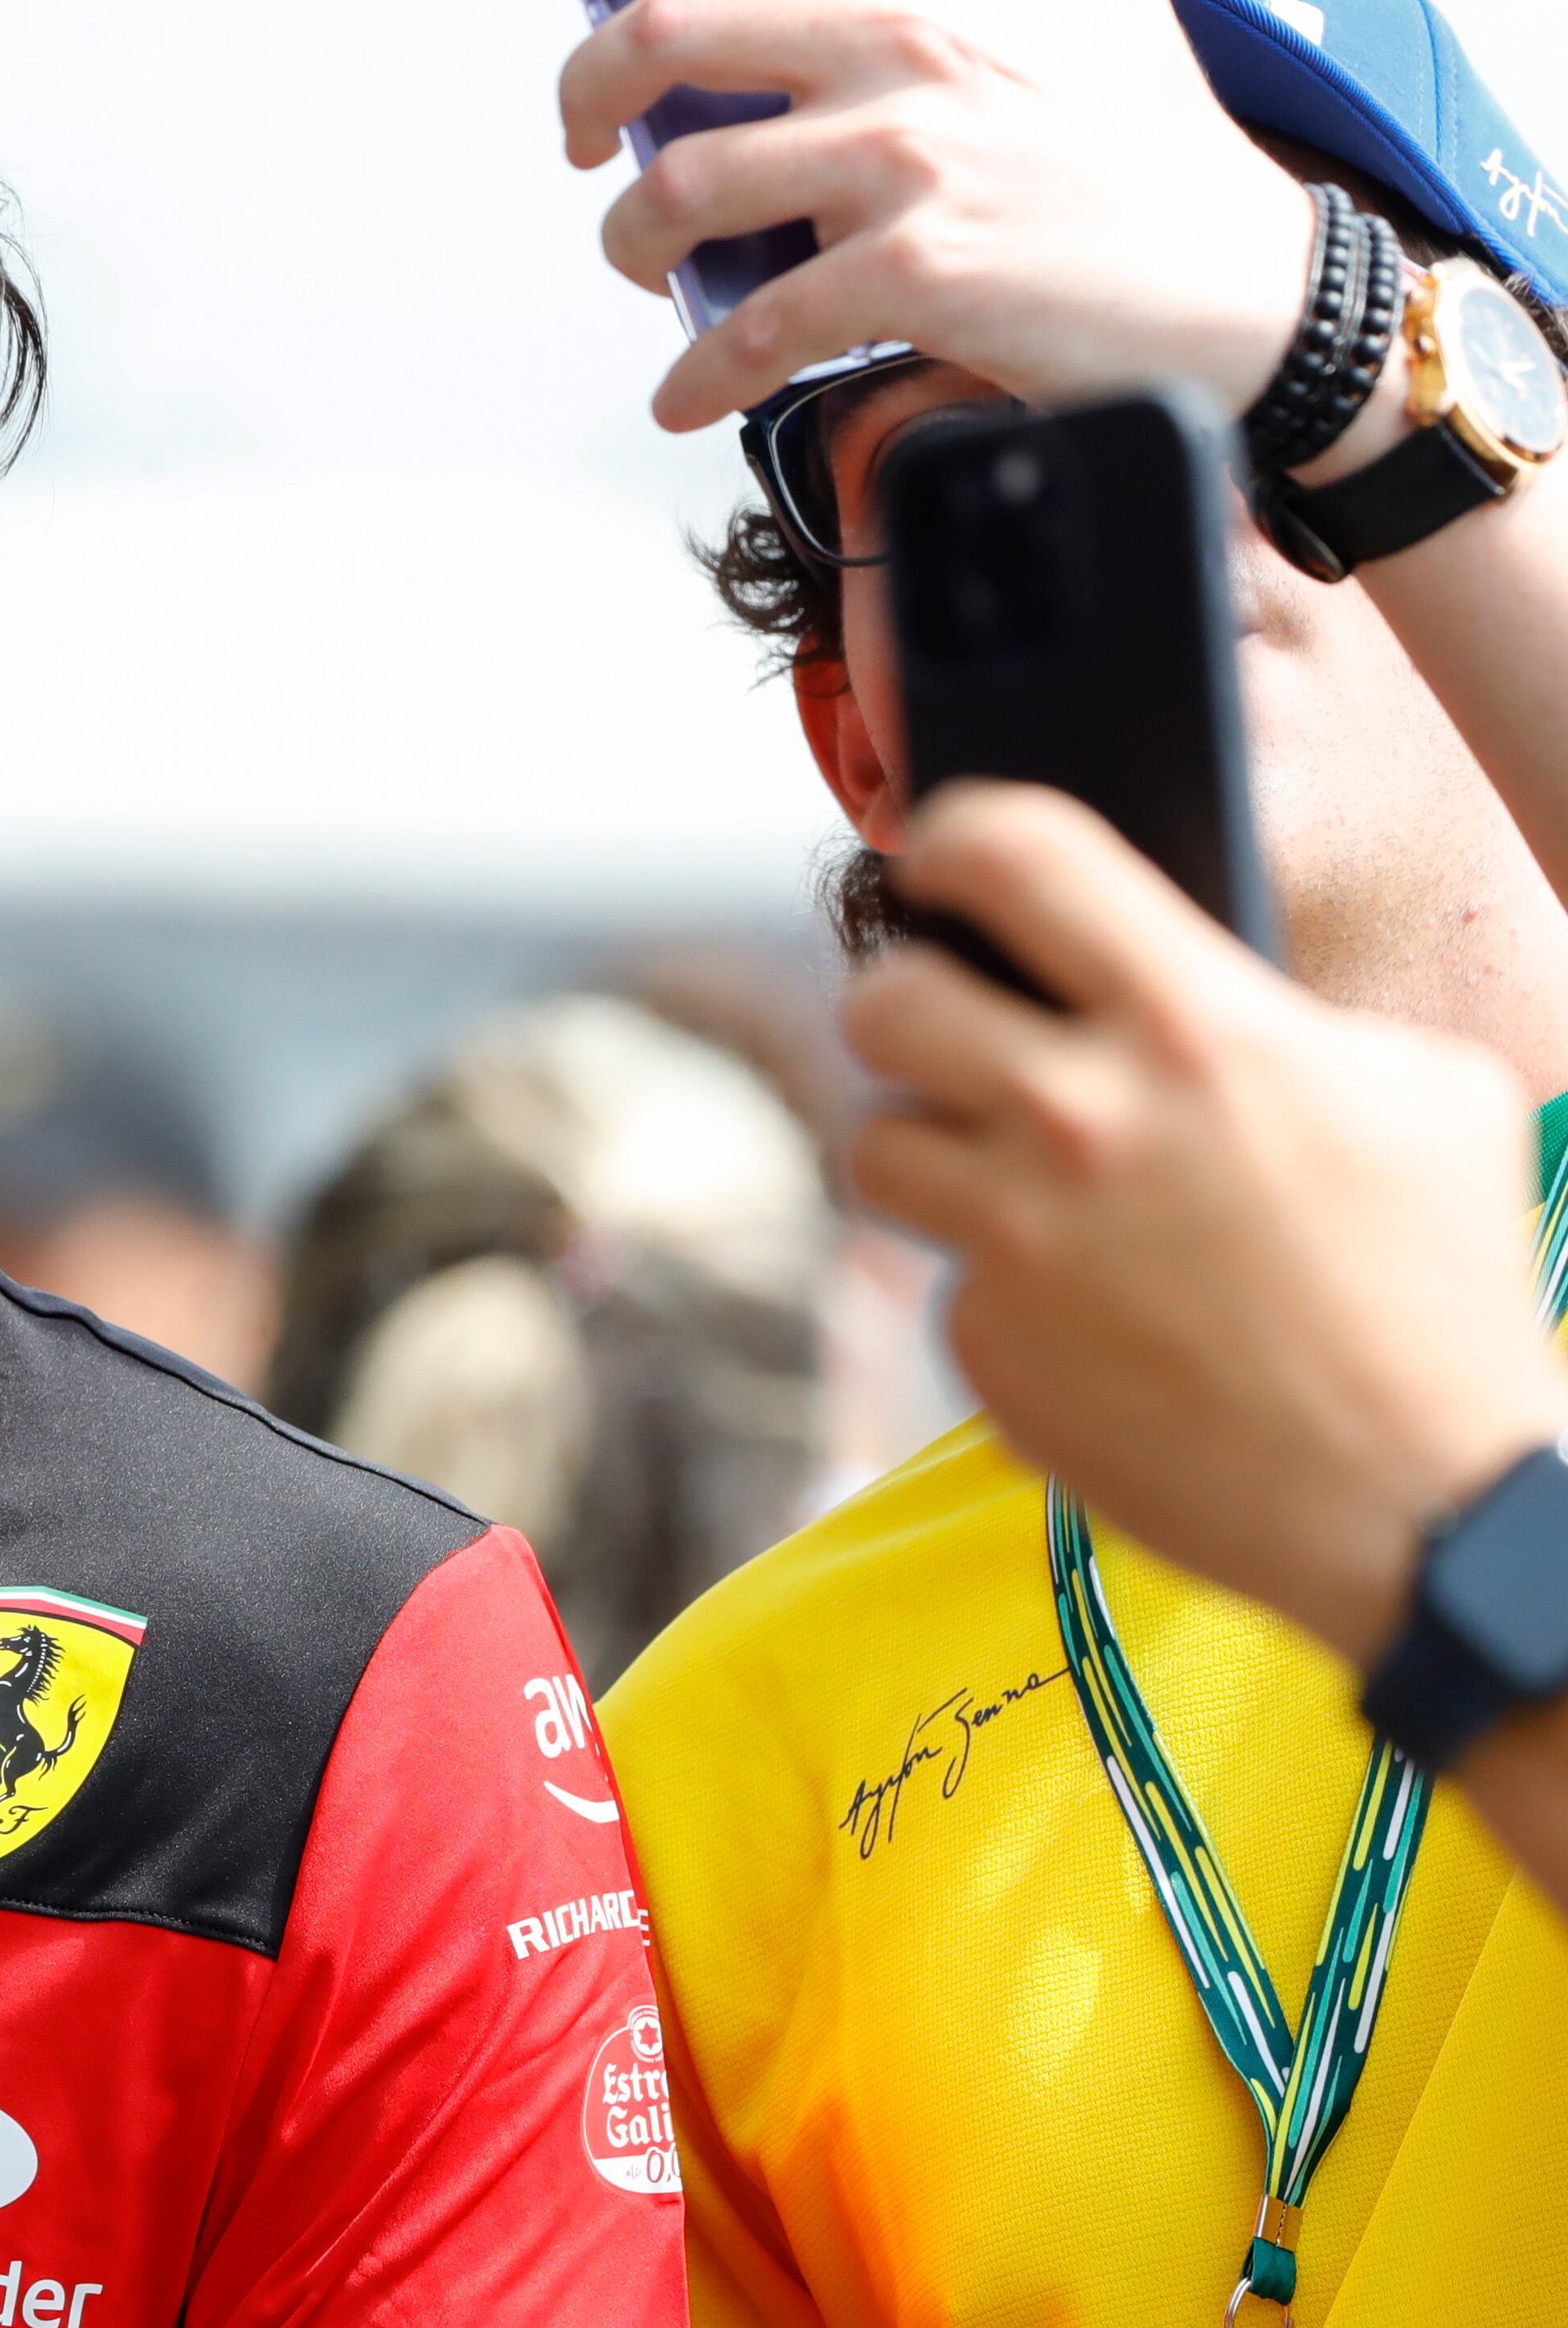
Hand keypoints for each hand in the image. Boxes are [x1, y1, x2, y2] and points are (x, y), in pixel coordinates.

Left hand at [492, 0, 1319, 430]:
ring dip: (628, 242)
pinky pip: (752, 326)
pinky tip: (686, 396)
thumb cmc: (1159, 156)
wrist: (1249, 285)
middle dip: (583, 96)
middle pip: (665, 36)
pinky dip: (697, 373)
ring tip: (647, 271)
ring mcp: (911, 156)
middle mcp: (912, 43)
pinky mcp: (917, 269)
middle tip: (583, 148)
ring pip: (682, 188)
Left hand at [842, 782, 1567, 1662]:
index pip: (1014, 854)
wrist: (1426, 1496)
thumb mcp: (1421, 1092)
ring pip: (879, 1147)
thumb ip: (1278, 1015)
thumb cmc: (1447, 1284)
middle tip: (948, 1029)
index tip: (940, 853)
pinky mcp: (988, 1346)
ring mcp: (1017, 1240)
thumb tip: (1183, 984)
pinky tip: (1093, 1314)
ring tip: (1010, 1176)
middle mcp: (1079, 1121)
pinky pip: (949, 1281)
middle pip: (885, 1003)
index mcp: (1195, 1026)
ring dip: (931, 1151)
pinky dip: (1003, 1289)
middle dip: (907, 1004)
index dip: (952, 831)